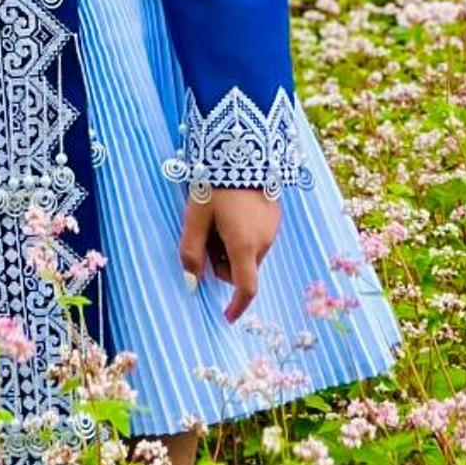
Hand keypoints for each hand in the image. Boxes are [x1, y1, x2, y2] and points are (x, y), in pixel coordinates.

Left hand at [179, 190, 280, 324]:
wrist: (242, 148)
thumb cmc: (215, 183)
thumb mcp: (196, 216)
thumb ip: (191, 251)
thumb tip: (191, 282)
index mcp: (245, 246)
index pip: (246, 289)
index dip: (236, 306)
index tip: (227, 316)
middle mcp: (264, 242)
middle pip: (241, 268)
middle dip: (222, 261)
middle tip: (204, 234)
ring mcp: (272, 228)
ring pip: (248, 252)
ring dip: (231, 245)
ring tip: (216, 215)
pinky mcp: (274, 215)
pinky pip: (256, 236)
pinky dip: (241, 232)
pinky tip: (230, 208)